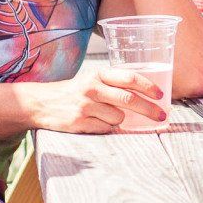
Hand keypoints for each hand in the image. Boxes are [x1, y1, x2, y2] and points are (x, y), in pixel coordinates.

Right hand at [29, 65, 165, 131]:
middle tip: (161, 116)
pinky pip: (105, 129)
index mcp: (98, 74)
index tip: (161, 95)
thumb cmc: (73, 92)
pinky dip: (106, 127)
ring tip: (104, 115)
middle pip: (129, 99)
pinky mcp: (80, 122)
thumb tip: (145, 97)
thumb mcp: (92, 80)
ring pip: (119, 118)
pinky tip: (94, 122)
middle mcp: (92, 88)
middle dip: (149, 110)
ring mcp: (85, 106)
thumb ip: (114, 85)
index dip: (148, 87)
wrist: (41, 103)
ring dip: (119, 120)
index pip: (129, 77)